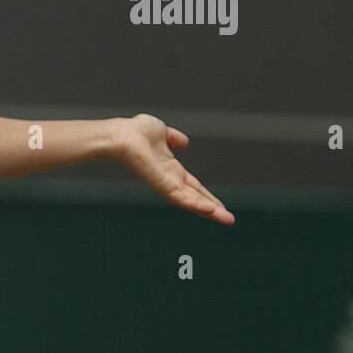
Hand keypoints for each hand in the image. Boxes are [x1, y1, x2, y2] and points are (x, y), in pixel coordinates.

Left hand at [113, 114, 234, 224]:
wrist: (122, 134)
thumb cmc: (135, 132)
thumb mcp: (162, 132)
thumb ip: (173, 138)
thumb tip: (184, 142)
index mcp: (171, 170)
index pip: (193, 187)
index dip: (207, 196)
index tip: (220, 206)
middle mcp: (169, 180)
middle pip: (195, 198)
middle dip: (213, 209)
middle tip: (230, 220)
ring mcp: (165, 184)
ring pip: (191, 202)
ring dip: (210, 211)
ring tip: (227, 220)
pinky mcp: (161, 185)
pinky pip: (181, 198)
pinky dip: (196, 204)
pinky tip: (210, 210)